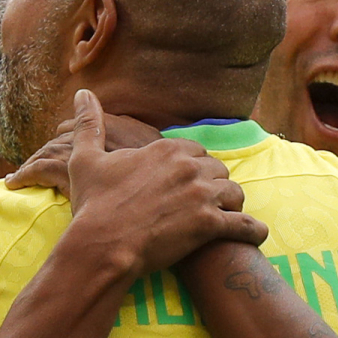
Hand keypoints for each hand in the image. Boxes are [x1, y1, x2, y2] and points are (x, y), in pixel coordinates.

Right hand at [19, 90, 263, 279]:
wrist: (101, 244)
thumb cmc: (93, 205)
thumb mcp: (85, 159)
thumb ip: (89, 124)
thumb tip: (82, 93)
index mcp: (165, 149)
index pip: (195, 151)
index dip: (194, 166)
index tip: (188, 181)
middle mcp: (189, 167)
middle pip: (218, 170)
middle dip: (214, 185)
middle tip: (207, 201)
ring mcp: (202, 195)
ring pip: (234, 193)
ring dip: (232, 205)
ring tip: (227, 217)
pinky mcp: (209, 224)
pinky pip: (244, 226)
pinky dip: (252, 231)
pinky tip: (256, 235)